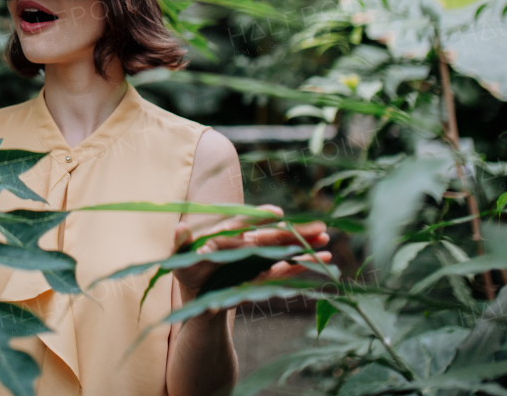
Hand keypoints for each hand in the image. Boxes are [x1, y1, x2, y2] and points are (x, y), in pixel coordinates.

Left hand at [170, 204, 331, 310]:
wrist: (196, 293)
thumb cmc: (186, 269)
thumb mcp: (180, 258)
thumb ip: (181, 242)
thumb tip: (180, 227)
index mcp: (227, 233)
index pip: (247, 222)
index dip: (261, 217)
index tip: (277, 214)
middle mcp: (245, 242)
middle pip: (272, 235)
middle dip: (295, 232)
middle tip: (320, 227)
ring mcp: (257, 257)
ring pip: (283, 249)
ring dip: (304, 245)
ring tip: (326, 239)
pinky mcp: (263, 274)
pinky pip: (285, 269)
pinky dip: (301, 265)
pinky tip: (323, 259)